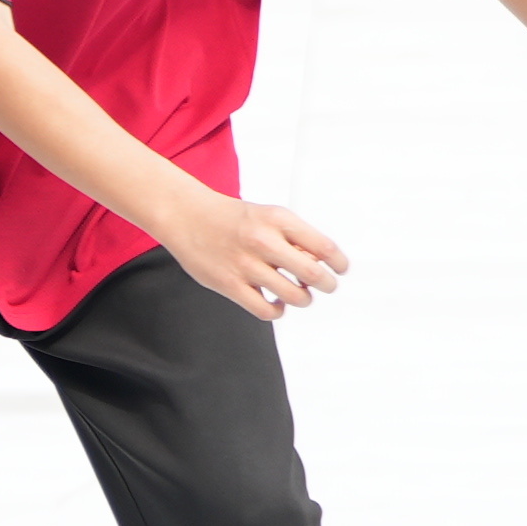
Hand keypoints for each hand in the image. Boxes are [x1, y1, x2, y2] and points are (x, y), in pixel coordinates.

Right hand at [153, 183, 349, 322]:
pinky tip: (275, 302)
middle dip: (327, 285)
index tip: (340, 269)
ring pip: (293, 296)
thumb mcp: (268, 215)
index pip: (324, 247)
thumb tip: (321, 266)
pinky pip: (266, 311)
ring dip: (303, 298)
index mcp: (277, 219)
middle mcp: (262, 240)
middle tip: (326, 286)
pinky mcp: (228, 284)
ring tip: (298, 293)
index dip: (339, 264)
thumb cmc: (233, 218)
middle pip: (313, 274)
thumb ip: (295, 237)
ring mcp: (245, 264)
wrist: (186, 215)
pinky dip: (277, 310)